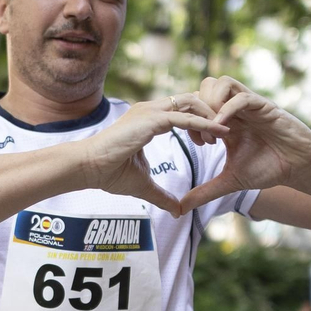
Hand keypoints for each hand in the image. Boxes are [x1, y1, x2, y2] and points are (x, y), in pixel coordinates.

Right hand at [81, 95, 228, 214]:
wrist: (89, 168)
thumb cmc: (109, 173)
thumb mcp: (144, 185)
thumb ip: (163, 195)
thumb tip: (177, 211)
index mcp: (148, 119)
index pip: (181, 109)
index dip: (199, 120)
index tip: (209, 140)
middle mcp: (150, 109)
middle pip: (190, 99)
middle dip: (209, 113)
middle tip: (220, 135)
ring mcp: (150, 111)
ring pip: (191, 102)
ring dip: (210, 116)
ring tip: (222, 134)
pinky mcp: (151, 120)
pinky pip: (185, 117)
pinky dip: (205, 123)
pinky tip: (219, 133)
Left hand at [176, 77, 310, 215]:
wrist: (298, 167)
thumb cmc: (269, 169)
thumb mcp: (230, 181)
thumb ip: (205, 191)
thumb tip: (180, 208)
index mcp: (225, 121)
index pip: (198, 104)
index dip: (192, 120)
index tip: (198, 144)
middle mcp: (235, 109)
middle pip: (206, 86)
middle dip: (199, 110)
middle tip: (205, 137)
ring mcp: (250, 105)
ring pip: (222, 83)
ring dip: (211, 104)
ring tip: (214, 131)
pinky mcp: (265, 106)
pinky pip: (241, 97)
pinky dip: (228, 109)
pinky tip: (224, 130)